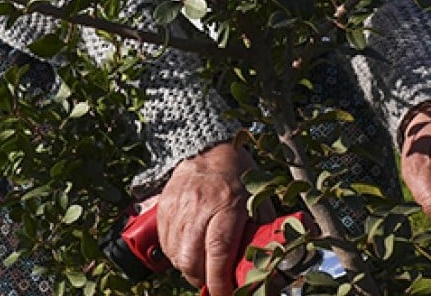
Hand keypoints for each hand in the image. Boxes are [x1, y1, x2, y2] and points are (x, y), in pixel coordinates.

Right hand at [155, 140, 267, 295]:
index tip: (224, 294)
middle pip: (191, 258)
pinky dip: (174, 254)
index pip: (219, 251)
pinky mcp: (164, 206)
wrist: (209, 148)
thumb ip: (261, 232)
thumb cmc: (238, 176)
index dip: (219, 280)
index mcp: (227, 205)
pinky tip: (187, 251)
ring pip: (175, 253)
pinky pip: (164, 241)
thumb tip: (267, 262)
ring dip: (187, 269)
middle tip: (212, 283)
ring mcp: (178, 206)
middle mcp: (199, 206)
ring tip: (200, 267)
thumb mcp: (257, 200)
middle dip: (201, 279)